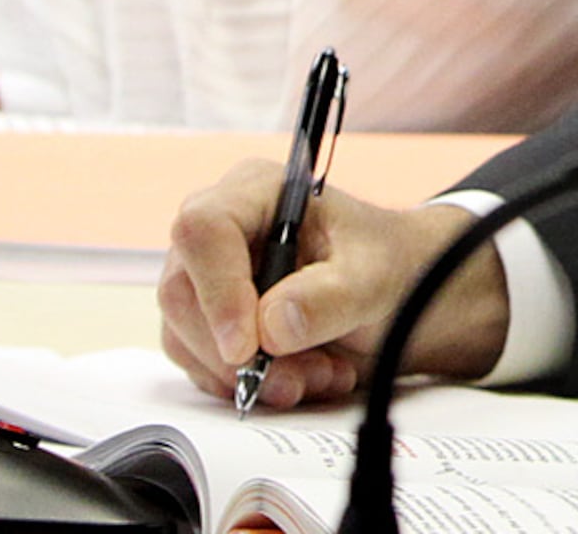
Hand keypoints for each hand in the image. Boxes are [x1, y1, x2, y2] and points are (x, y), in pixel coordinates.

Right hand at [159, 175, 508, 410]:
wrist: (395, 294)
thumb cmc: (384, 264)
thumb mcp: (375, 276)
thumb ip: (330, 297)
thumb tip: (271, 326)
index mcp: (258, 192)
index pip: (205, 230)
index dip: (218, 291)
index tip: (248, 347)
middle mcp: (223, 230)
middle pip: (182, 292)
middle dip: (237, 353)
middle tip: (299, 378)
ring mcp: (209, 278)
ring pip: (186, 337)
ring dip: (250, 376)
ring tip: (320, 374)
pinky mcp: (209, 322)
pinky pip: (201, 365)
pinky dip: (247, 386)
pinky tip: (302, 378)